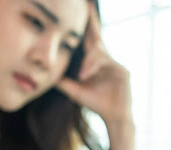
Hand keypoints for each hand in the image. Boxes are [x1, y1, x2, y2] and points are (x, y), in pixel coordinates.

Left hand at [56, 2, 132, 124]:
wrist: (113, 118)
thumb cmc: (96, 103)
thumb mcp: (76, 91)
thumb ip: (64, 82)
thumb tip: (48, 75)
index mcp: (96, 62)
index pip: (89, 40)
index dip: (86, 25)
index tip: (82, 9)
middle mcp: (106, 59)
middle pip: (96, 37)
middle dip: (91, 21)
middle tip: (86, 4)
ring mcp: (115, 64)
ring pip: (98, 52)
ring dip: (87, 62)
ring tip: (82, 77)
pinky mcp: (122, 71)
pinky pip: (104, 63)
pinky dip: (93, 68)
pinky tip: (86, 76)